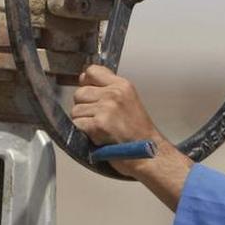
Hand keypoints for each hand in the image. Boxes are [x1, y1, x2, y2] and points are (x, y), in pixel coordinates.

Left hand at [71, 65, 191, 208]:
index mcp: (122, 85)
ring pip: (75, 110)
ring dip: (82, 122)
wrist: (149, 153)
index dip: (87, 83)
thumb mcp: (129, 101)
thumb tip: (82, 80)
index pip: (92, 71)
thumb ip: (108, 89)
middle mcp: (114, 94)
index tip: (91, 94)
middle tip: (99, 118)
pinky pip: (76, 125)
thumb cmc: (139, 132)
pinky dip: (82, 133)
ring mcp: (106, 109)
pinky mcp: (98, 125)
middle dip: (84, 107)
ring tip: (100, 129)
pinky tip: (97, 137)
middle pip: (79, 93)